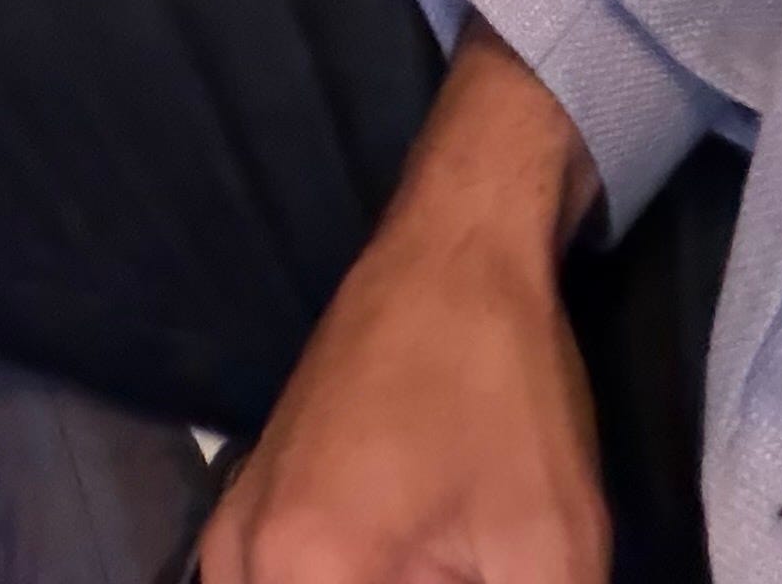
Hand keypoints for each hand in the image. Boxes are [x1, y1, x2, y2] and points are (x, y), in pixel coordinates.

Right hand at [204, 31, 608, 583]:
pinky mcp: (245, 496)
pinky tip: (413, 555)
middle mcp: (232, 555)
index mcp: (299, 575)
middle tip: (455, 557)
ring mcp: (228, 525)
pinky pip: (281, 583)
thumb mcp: (553, 554)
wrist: (458, 232)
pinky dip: (349, 578)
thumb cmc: (504, 377)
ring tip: (441, 548)